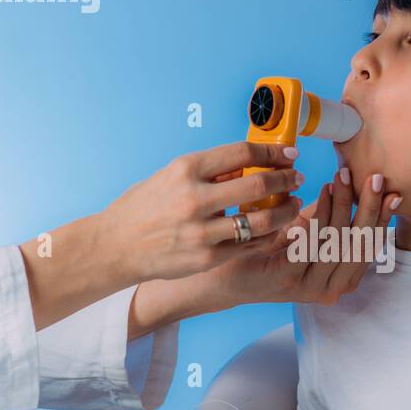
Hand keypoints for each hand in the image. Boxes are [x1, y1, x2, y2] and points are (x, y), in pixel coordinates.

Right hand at [100, 140, 305, 283]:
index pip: (242, 152)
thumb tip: (246, 165)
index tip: (288, 153)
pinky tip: (273, 230)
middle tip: (296, 177)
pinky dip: (266, 236)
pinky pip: (248, 246)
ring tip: (293, 205)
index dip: (272, 152)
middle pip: (257, 184)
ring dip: (285, 211)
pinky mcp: (205, 257)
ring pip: (261, 220)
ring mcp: (201, 231)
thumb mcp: (169, 176)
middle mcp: (194, 198)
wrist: (114, 246)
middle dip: (285, 179)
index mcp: (185, 169)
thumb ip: (207, 172)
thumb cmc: (141, 208)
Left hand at [189, 165, 397, 310]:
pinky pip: (310, 246)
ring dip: (342, 207)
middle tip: (372, 178)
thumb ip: (328, 214)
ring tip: (340, 179)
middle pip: (360, 245)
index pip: (370, 246)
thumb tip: (355, 181)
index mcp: (341, 278)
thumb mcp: (305, 230)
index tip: (391, 190)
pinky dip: (318, 218)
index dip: (381, 218)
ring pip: (337, 243)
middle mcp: (331, 287)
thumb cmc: (266, 249)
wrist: (224, 273)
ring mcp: (310, 286)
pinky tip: (319, 195)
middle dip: (368, 208)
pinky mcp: (287, 278)